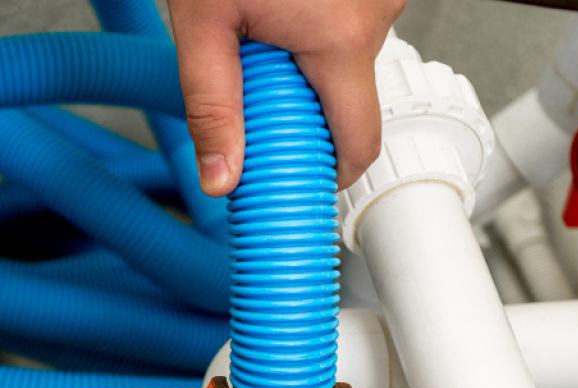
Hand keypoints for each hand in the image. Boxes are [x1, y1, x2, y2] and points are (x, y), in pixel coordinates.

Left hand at [166, 0, 403, 193]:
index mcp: (339, 40)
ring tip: (259, 22)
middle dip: (299, 103)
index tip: (301, 180)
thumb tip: (221, 179)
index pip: (359, 143)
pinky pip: (348, 21)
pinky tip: (280, 3)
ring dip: (302, 59)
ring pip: (344, 58)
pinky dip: (313, 25)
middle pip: (346, 98)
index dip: (331, 172)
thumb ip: (211, 106)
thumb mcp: (203, 23)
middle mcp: (375, 14)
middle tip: (253, 77)